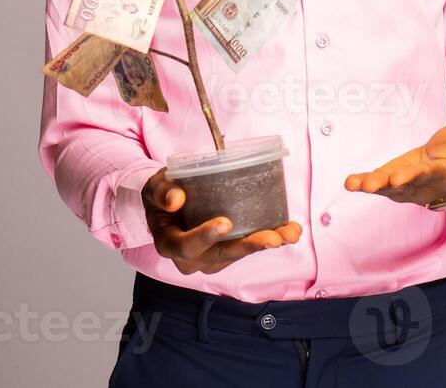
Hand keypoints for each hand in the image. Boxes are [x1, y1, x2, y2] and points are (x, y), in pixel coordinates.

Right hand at [142, 168, 301, 274]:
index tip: (225, 223)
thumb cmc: (162, 194)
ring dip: (266, 244)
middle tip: (272, 238)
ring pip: (239, 254)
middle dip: (248, 247)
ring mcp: (212, 258)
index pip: (186, 246)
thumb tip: (176, 198)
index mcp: (169, 243)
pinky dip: (271, 238)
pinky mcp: (228, 251)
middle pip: (221, 256)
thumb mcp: (155, 186)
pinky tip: (290, 230)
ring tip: (289, 233)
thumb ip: (163, 191)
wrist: (169, 203)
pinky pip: (249, 247)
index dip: (205, 237)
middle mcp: (192, 258)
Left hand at [343, 106, 445, 206]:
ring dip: (372, 186)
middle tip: (373, 184)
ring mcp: (406, 185)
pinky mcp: (392, 178)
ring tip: (357, 184)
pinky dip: (363, 183)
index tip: (401, 176)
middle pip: (405, 187)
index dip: (415, 177)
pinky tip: (350, 182)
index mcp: (445, 175)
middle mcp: (424, 185)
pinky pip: (377, 183)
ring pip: (388, 188)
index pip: (430, 175)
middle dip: (389, 185)